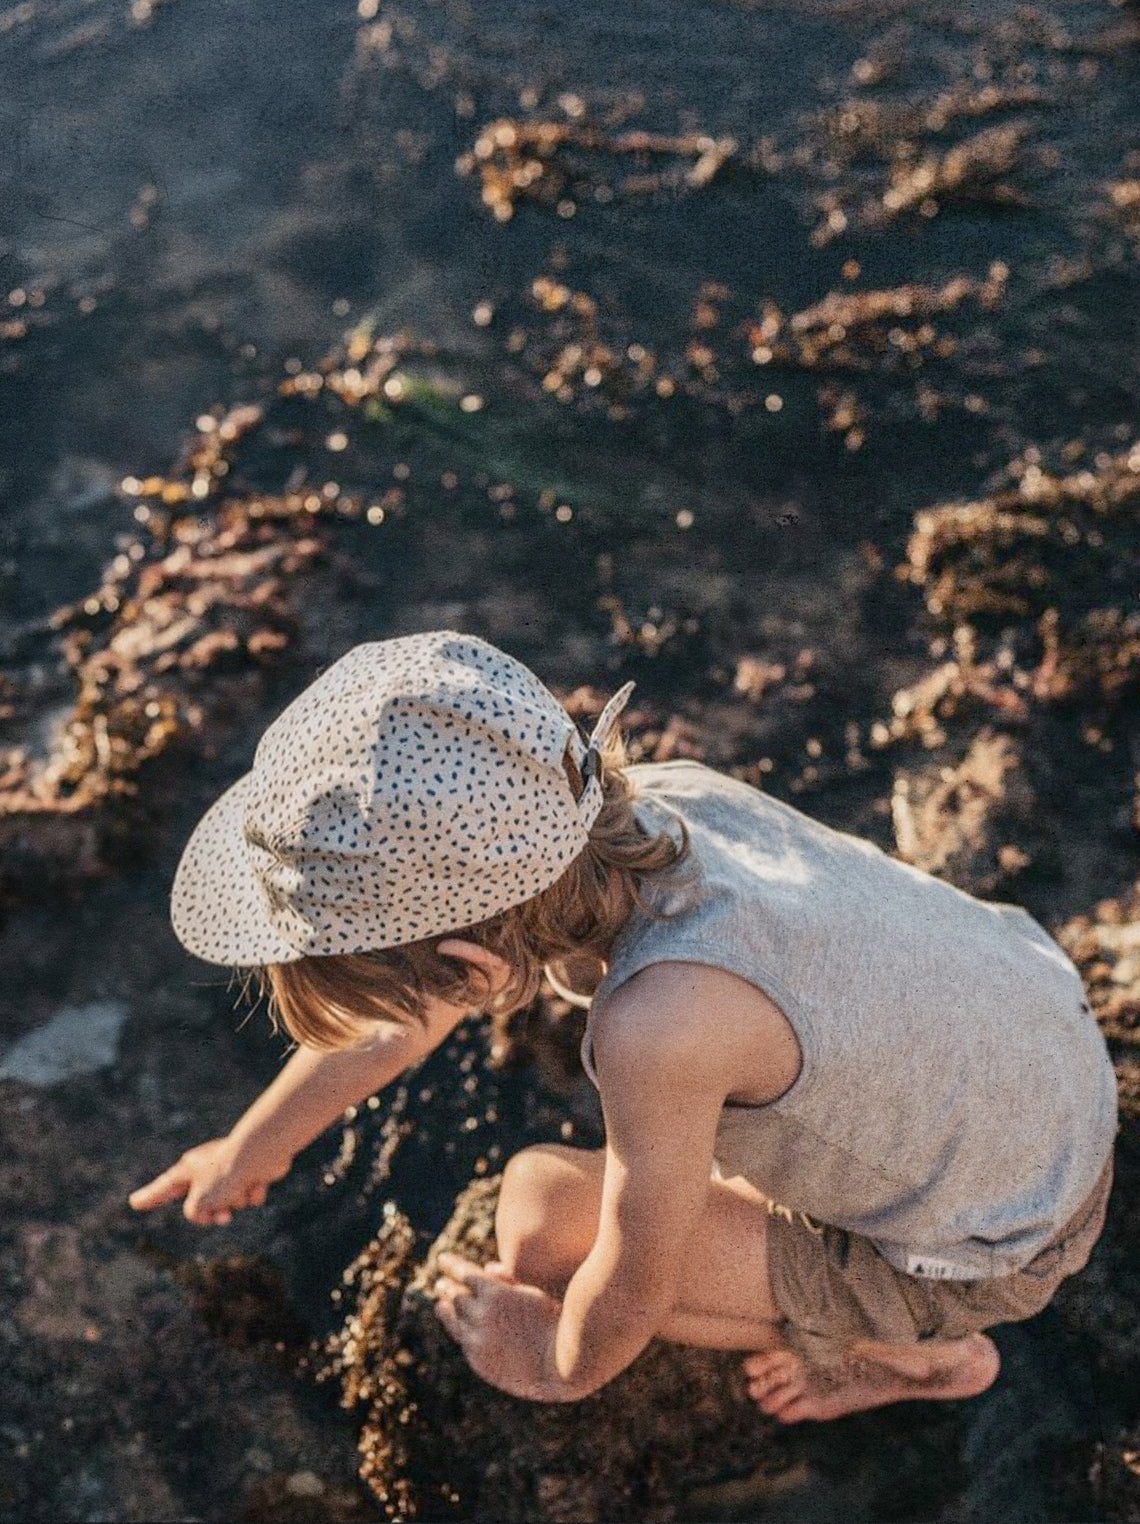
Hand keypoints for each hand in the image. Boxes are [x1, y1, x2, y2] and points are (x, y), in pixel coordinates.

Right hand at [128, 1135, 291, 1225]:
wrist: (261, 1152)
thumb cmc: (225, 1175)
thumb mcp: (199, 1202)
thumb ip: (194, 1213)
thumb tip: (216, 1212)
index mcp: (188, 1170)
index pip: (163, 1188)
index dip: (150, 1197)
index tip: (135, 1202)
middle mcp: (206, 1168)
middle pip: (202, 1203)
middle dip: (214, 1213)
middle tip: (223, 1216)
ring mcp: (229, 1170)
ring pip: (229, 1203)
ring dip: (236, 1203)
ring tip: (241, 1189)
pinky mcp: (250, 1172)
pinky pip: (248, 1196)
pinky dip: (253, 1193)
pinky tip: (257, 1182)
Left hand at [433, 1252, 571, 1401]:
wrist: (557, 1365)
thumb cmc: (551, 1322)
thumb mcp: (532, 1293)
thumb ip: (507, 1279)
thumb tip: (486, 1268)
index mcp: (495, 1293)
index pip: (464, 1273)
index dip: (452, 1265)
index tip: (443, 1259)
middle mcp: (481, 1315)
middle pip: (455, 1296)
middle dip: (448, 1288)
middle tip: (441, 1284)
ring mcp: (477, 1340)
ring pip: (454, 1321)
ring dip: (446, 1310)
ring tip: (440, 1305)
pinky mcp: (479, 1362)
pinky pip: (464, 1342)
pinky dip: (460, 1331)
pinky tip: (458, 1328)